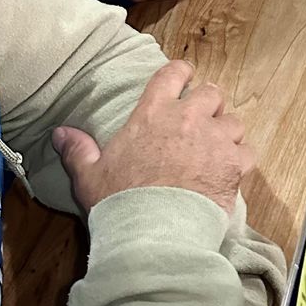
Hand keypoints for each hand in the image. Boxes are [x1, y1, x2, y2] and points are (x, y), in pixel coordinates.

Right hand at [52, 59, 255, 213]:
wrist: (152, 233)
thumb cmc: (119, 202)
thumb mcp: (89, 175)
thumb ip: (78, 150)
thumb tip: (59, 133)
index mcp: (153, 114)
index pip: (173, 74)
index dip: (182, 72)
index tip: (185, 77)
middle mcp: (188, 118)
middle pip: (212, 94)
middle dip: (210, 105)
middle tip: (204, 122)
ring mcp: (214, 139)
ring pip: (233, 123)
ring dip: (227, 134)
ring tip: (217, 151)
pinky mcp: (233, 164)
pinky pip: (246, 153)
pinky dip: (240, 161)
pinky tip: (229, 173)